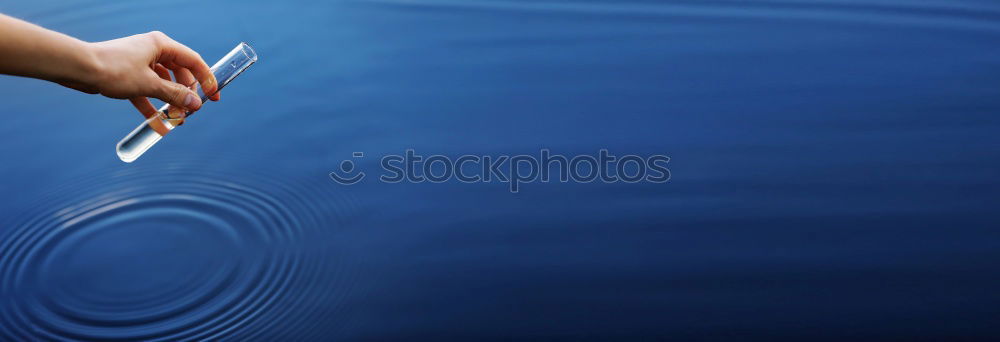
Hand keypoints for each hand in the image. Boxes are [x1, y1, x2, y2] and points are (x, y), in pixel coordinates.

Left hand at [81, 31, 219, 119]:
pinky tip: (156, 121)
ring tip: (176, 119)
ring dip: (170, 101)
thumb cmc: (114, 70)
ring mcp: (140, 63)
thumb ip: (175, 95)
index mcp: (161, 45)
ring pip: (163, 83)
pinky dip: (152, 105)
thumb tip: (196, 104)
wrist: (79, 69)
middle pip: (180, 73)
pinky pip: (147, 90)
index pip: (193, 61)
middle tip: (192, 110)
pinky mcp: (128, 75)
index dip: (206, 79)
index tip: (214, 96)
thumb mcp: (150, 85)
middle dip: (186, 94)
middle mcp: (153, 51)